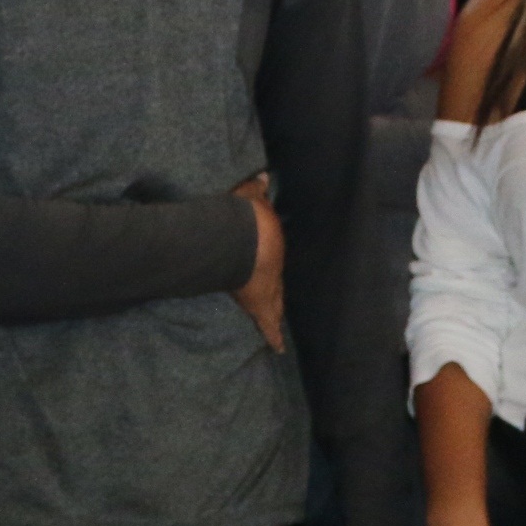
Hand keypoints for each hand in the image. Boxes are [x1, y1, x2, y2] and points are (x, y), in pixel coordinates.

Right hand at [233, 176, 287, 351]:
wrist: (243, 237)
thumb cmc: (246, 217)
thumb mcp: (251, 198)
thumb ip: (256, 188)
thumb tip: (264, 176)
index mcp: (270, 246)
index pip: (272, 259)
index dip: (272, 265)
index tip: (271, 268)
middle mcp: (274, 269)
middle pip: (278, 286)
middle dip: (277, 293)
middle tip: (279, 303)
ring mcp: (269, 289)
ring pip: (276, 306)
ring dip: (277, 315)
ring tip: (281, 328)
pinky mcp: (260, 305)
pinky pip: (268, 325)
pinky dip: (274, 337)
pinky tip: (280, 348)